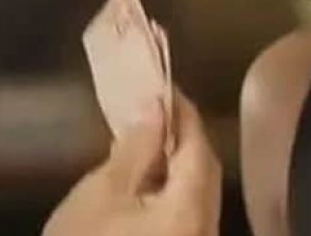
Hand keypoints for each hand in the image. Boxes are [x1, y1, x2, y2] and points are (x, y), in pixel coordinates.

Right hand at [43, 91, 221, 235]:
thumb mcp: (102, 192)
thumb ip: (135, 148)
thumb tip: (155, 109)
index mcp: (192, 208)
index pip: (199, 146)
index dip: (184, 114)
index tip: (166, 88)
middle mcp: (208, 226)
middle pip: (206, 170)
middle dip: (185, 137)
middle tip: (159, 110)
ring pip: (199, 192)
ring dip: (180, 163)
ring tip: (150, 139)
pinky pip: (189, 211)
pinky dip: (174, 189)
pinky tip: (150, 179)